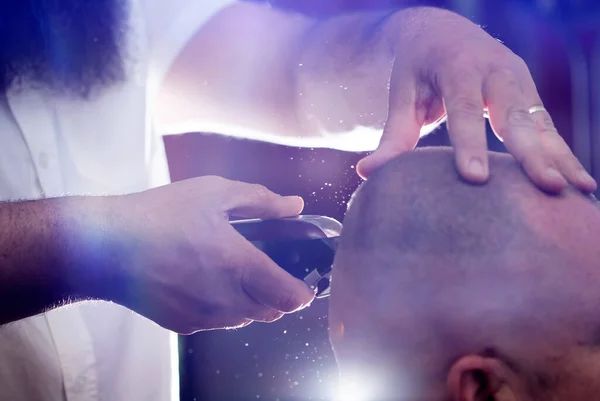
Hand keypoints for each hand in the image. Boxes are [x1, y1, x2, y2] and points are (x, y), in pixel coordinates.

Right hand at [104, 176, 313, 333]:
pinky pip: (216, 322)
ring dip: (250, 301)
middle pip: (272, 312)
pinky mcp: (182, 324)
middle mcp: (225, 299)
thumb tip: (295, 205)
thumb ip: (261, 200)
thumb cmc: (159, 215)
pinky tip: (202, 281)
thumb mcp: (214, 192)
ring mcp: (203, 316)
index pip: (292, 298)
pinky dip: (222, 307)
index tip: (305, 279)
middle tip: (267, 269)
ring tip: (232, 271)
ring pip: (245, 320)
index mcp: (239, 265)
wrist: (104, 247)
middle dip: (278, 295)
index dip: (306, 291)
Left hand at [357, 7, 596, 192]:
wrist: (443, 32)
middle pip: (516, 114)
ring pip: (542, 122)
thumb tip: (365, 172)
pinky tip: (577, 184)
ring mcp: (519, 80)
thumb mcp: (402, 94)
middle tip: (546, 187)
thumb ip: (391, 134)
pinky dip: (563, 154)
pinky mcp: (529, 94)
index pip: (465, 108)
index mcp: (458, 66)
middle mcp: (496, 70)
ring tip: (576, 191)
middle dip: (532, 152)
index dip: (470, 143)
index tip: (476, 179)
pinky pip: (548, 127)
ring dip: (560, 156)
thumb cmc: (417, 68)